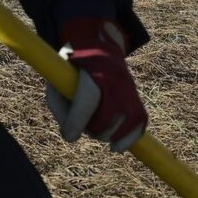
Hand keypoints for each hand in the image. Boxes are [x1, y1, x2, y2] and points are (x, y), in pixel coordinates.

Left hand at [45, 18, 146, 150]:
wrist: (99, 50)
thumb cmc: (73, 70)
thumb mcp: (57, 80)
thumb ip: (59, 106)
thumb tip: (71, 134)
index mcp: (92, 69)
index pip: (89, 98)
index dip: (78, 121)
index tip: (70, 135)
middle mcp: (115, 79)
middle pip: (108, 116)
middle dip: (93, 129)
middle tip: (85, 127)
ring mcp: (129, 90)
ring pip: (125, 124)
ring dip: (108, 135)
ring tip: (98, 129)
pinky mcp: (137, 101)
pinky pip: (139, 125)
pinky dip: (128, 140)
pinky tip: (116, 147)